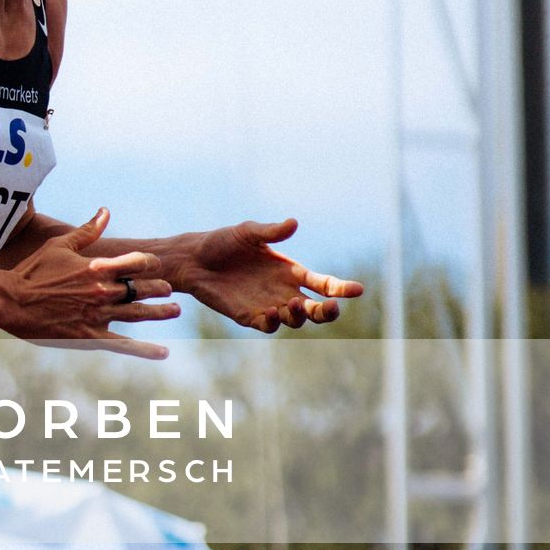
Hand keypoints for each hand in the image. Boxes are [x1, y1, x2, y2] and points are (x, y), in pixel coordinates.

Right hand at [5, 208, 178, 359]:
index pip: (135, 263)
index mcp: (97, 267)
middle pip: (140, 289)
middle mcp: (101, 291)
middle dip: (159, 288)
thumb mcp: (60, 245)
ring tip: (175, 311)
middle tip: (171, 289)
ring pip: (137, 314)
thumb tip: (106, 211)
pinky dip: (144, 350)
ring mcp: (97, 316)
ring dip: (159, 312)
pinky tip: (163, 353)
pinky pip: (123, 345)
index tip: (156, 265)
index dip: (149, 264)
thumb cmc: (33, 270)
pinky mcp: (89, 337)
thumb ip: (87, 231)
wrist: (12, 301)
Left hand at [181, 218, 362, 333]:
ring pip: (295, 320)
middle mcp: (283, 291)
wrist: (192, 259)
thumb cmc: (222, 242)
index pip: (322, 283)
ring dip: (300, 315)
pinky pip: (268, 326)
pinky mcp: (248, 316)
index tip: (357, 290)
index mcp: (289, 271)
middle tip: (331, 307)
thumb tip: (293, 223)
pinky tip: (271, 311)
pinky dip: (274, 322)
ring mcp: (268, 305)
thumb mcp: (247, 232)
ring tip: (294, 304)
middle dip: (327, 311)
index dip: (341, 288)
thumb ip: (270, 231)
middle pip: (315, 308)